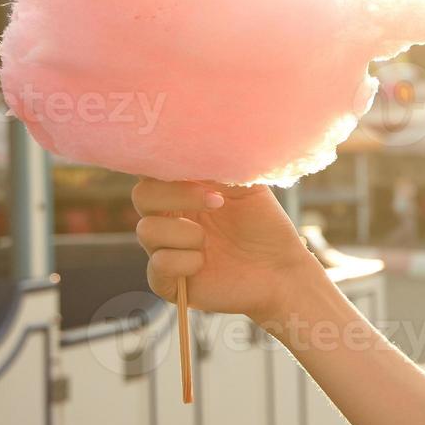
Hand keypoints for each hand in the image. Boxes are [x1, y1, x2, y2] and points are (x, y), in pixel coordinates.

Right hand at [132, 178, 319, 322]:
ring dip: (183, 232)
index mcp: (185, 193)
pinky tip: (204, 262)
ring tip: (209, 239)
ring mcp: (168, 249)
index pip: (154, 173)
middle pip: (142, 196)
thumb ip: (220, 167)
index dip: (162, 165)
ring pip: (146, 230)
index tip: (188, 165)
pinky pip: (157, 265)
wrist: (282, 270)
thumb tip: (198, 143)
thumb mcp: (248, 188)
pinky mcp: (170, 282)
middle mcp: (171, 219)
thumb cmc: (265, 226)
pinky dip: (182, 261)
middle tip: (216, 202)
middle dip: (176, 195)